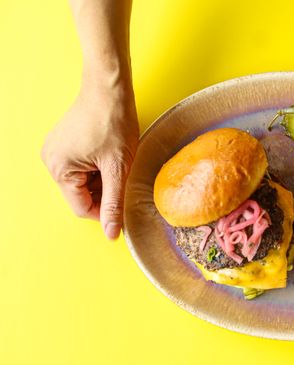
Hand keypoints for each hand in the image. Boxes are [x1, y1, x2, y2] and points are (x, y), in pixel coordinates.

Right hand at [41, 80, 138, 239]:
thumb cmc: (113, 122)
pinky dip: (100, 168)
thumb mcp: (118, 168)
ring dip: (104, 179)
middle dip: (106, 192)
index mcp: (60, 169)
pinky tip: (112, 156)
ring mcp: (57, 151)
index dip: (107, 212)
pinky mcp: (66, 143)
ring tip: (119, 163)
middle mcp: (52, 161)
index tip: (126, 208)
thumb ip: (115, 202)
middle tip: (126, 179)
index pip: (83, 208)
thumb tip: (112, 233)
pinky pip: (83, 167)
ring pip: (85, 182)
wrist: (110, 88)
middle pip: (83, 195)